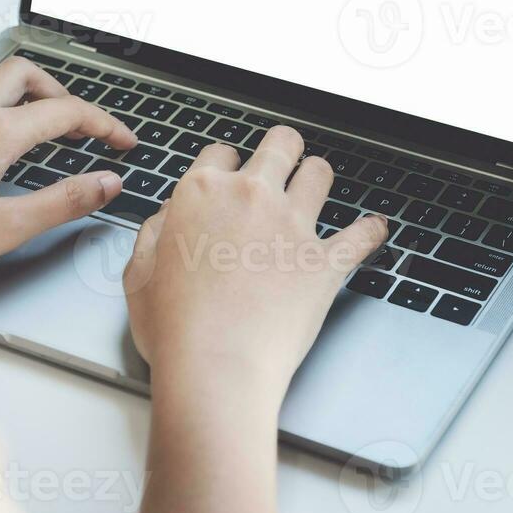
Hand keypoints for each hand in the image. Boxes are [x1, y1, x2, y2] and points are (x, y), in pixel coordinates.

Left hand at [0, 56, 137, 291]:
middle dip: (64, 95)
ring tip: (37, 111)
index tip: (122, 142)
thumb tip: (104, 183)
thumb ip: (60, 203)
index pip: (66, 112)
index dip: (104, 125)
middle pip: (28, 74)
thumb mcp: (0, 231)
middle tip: (82, 127)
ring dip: (19, 81)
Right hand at [125, 126, 386, 512]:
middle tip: (283, 160)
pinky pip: (361, 235)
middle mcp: (251, 197)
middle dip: (282, 148)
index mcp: (202, 193)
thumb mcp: (138, 275)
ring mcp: (292, 225)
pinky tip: (374, 229)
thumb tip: (168, 217)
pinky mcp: (325, 260)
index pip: (220, 152)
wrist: (217, 367)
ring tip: (317, 186)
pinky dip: (371, 231)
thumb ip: (153, 234)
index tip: (228, 175)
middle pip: (280, 145)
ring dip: (318, 177)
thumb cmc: (175, 329)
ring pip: (320, 173)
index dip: (225, 164)